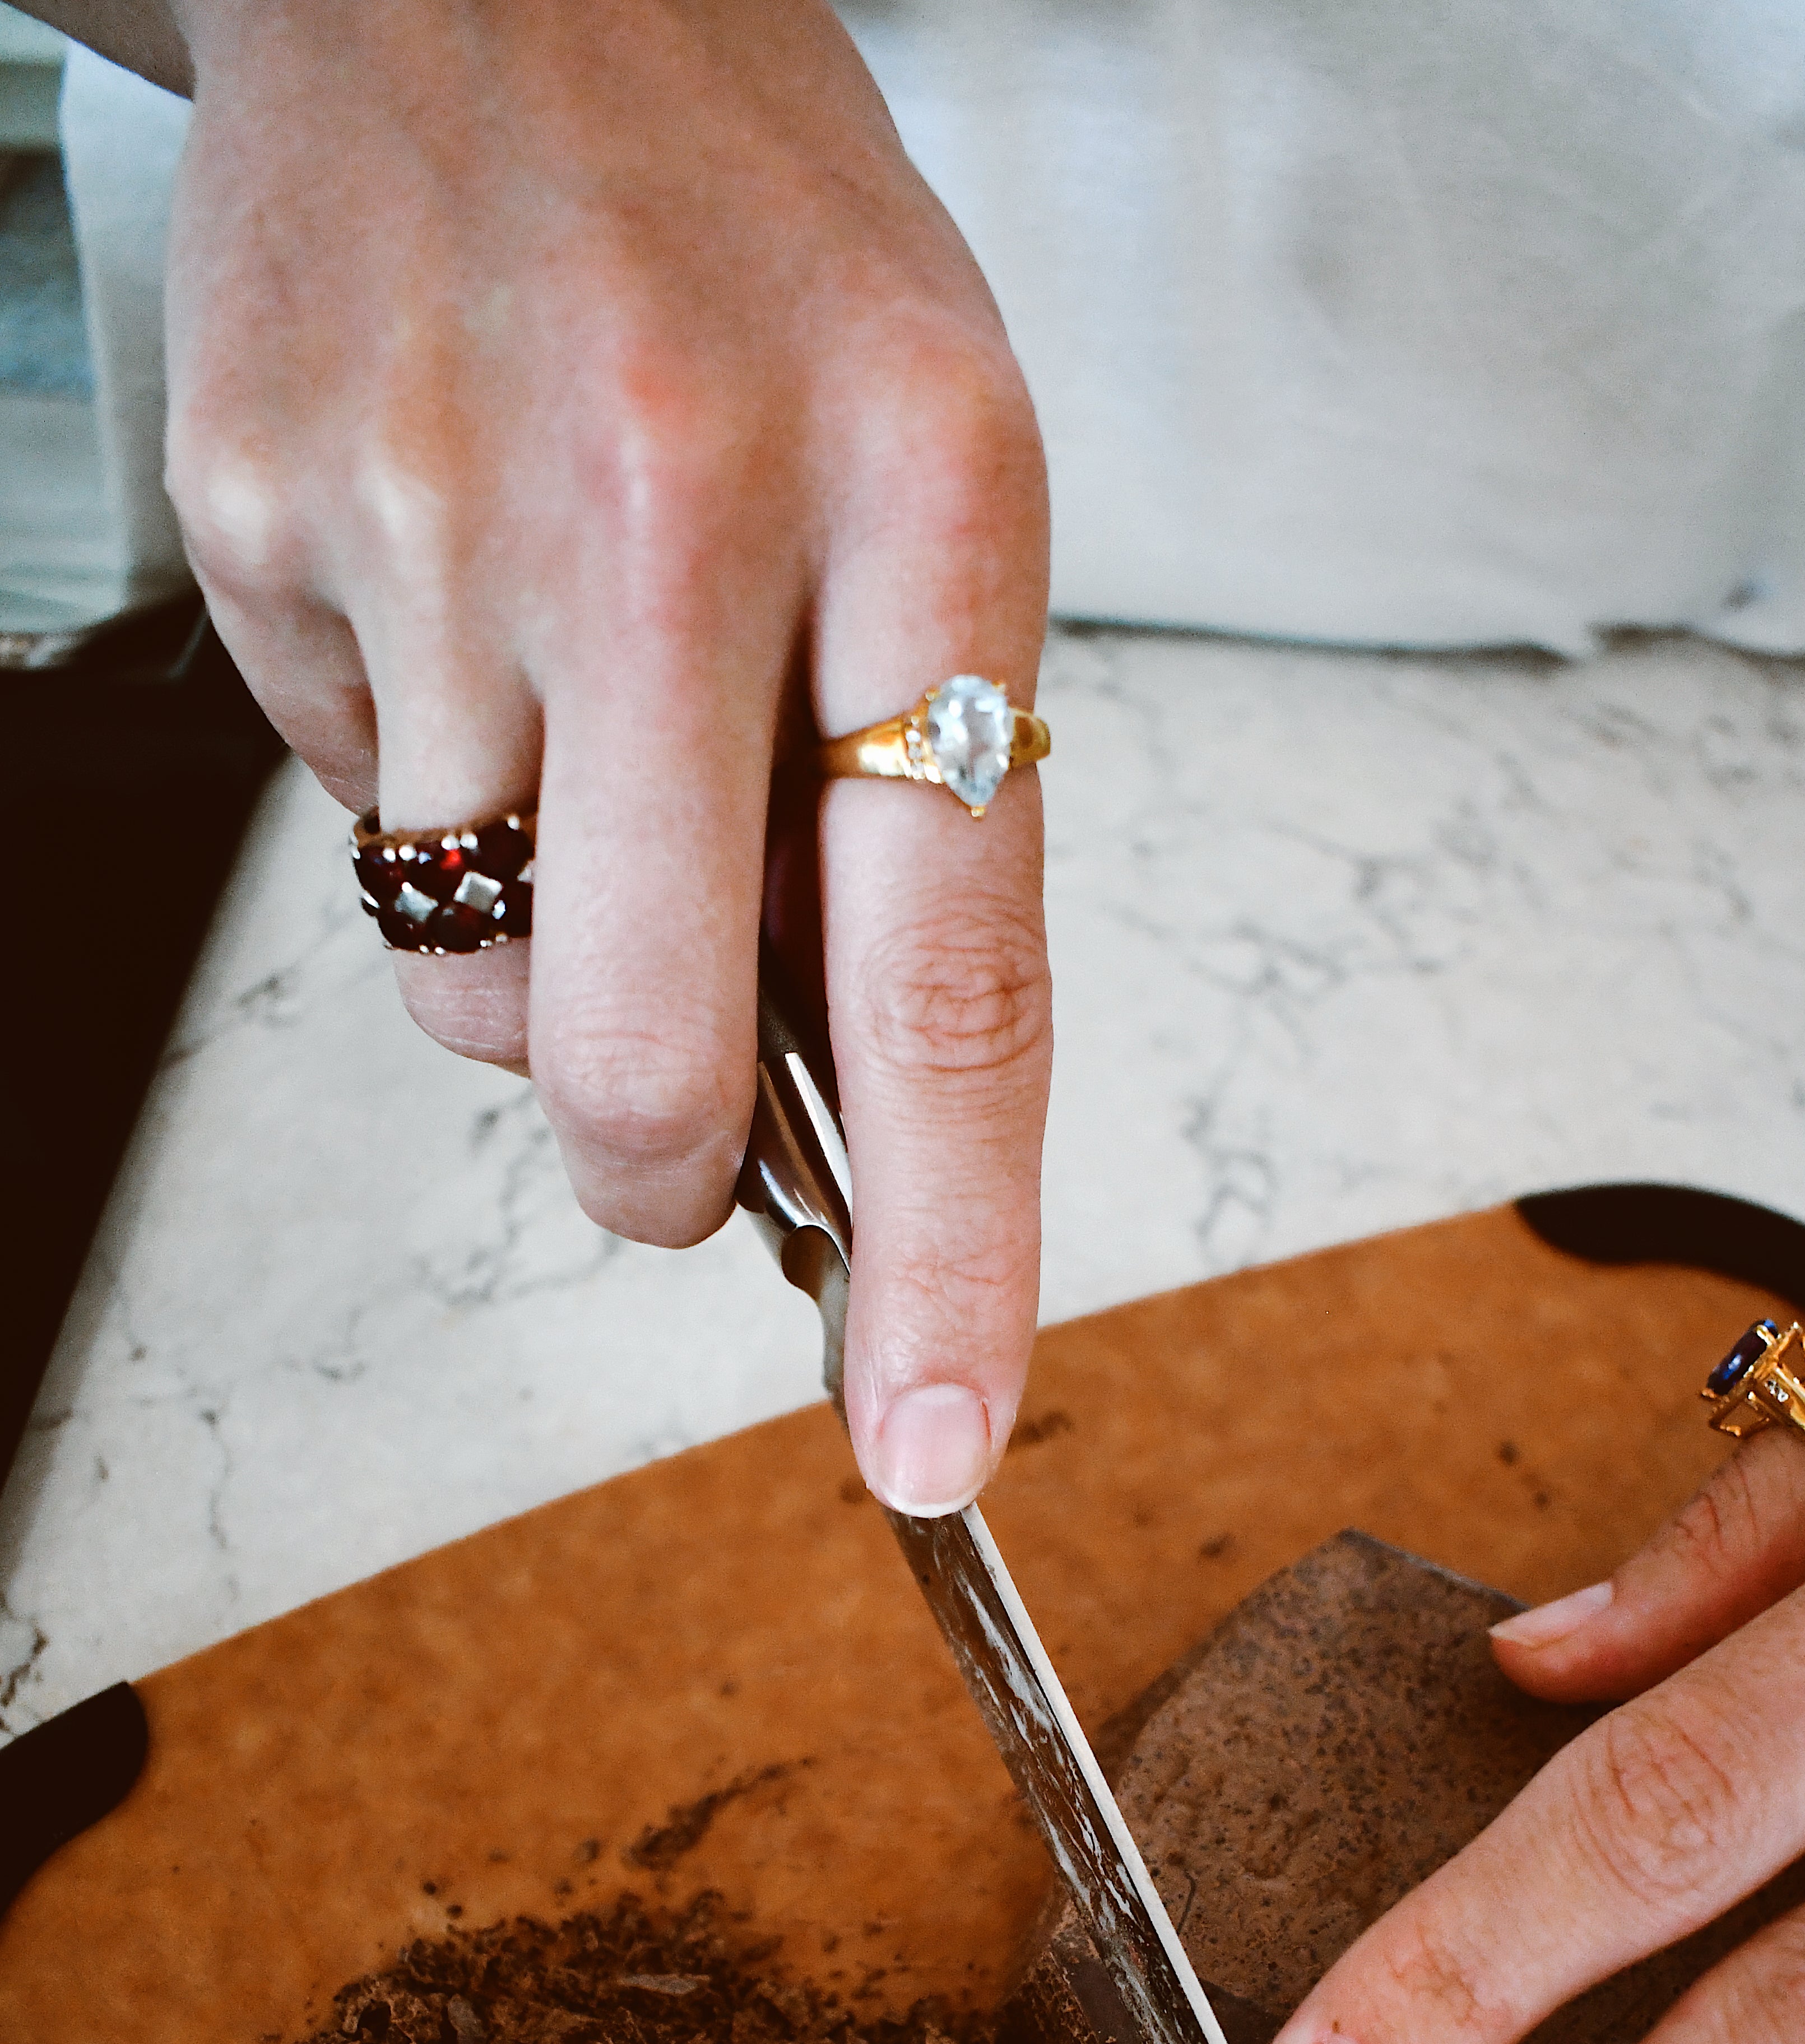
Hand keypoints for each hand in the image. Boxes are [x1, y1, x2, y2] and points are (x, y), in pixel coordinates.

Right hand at [157, 0, 1050, 1514]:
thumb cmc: (752, 247)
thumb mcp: (930, 472)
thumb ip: (903, 804)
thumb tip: (839, 1121)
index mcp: (921, 485)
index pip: (954, 973)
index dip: (952, 1254)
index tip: (930, 1447)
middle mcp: (674, 505)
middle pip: (641, 1055)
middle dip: (658, 1171)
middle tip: (680, 1153)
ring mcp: (437, 516)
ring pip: (473, 971)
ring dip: (534, 928)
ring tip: (572, 685)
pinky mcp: (262, 524)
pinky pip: (352, 818)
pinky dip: (422, 778)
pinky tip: (463, 597)